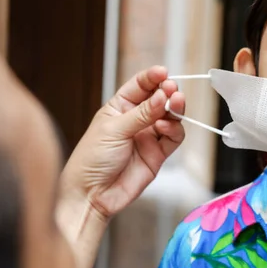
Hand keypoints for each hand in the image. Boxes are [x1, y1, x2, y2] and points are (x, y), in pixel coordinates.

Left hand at [61, 66, 184, 220]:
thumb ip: (142, 114)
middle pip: (159, 99)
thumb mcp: (114, 130)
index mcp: (119, 107)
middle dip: (167, 92)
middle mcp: (136, 119)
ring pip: (170, 117)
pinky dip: (174, 130)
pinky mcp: (158, 154)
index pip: (140, 86)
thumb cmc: (92, 159)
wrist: (92, 194)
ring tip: (175, 104)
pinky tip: (165, 127)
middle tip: (172, 90)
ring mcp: (148, 136)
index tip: (164, 73)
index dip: (152, 77)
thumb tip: (162, 95)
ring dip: (175, 109)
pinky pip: (173, 137)